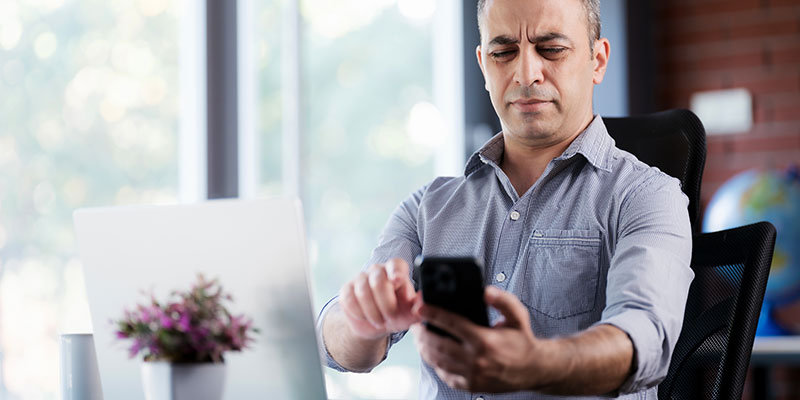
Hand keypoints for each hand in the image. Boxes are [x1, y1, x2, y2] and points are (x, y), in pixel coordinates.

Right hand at [338, 258, 422, 339]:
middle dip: (385, 303)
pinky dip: (359, 312)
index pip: (396, 264)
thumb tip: (425, 301)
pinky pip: (349, 299)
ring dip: (373, 312)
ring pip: (363, 291)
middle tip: (390, 317)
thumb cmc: (397, 314)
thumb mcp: (411, 313)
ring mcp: (360, 278)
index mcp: (396, 271)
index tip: (398, 281)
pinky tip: (365, 317)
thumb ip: (419, 306)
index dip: (396, 271)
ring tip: (379, 321)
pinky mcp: (346, 289)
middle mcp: (378, 270)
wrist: (376, 324)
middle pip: (378, 281)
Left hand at [412, 285, 553, 392]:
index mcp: (485, 340)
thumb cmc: (523, 341)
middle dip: (422, 333)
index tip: (420, 307)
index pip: (452, 324)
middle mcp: (476, 360)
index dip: (433, 314)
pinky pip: (446, 375)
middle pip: (439, 345)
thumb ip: (503, 300)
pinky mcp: (471, 386)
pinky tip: (432, 354)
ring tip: (419, 338)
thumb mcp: (518, 316)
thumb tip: (485, 291)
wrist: (534, 370)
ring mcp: (473, 375)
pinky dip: (436, 364)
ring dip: (425, 349)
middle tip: (415, 324)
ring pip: (439, 361)